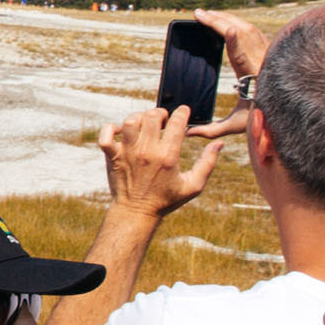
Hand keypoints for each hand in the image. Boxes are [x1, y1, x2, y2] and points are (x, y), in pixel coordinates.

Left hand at [99, 106, 225, 218]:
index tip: (183, 111)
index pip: (176, 124)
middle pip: (151, 117)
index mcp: (167, 157)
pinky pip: (106, 135)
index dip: (182, 113)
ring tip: (145, 123)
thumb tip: (219, 144)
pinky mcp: (112, 156)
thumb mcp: (193, 186)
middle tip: (163, 120)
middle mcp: (146, 152)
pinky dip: (111, 128)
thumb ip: (207, 163)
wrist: (137, 212)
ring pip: (130, 121)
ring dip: (139, 117)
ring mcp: (127, 153)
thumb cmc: (166, 200)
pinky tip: (121, 131)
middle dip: (160, 113)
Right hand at [187, 11, 268, 139]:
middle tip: (198, 14)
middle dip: (219, 21)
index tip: (230, 30)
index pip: (243, 58)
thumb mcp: (236, 125)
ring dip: (226, 18)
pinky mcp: (270, 47)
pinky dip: (237, 22)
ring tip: (208, 14)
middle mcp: (262, 61)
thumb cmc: (262, 115)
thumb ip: (212, 130)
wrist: (291, 105)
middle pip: (242, 35)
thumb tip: (188, 132)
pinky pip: (253, 30)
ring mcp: (268, 52)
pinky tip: (226, 20)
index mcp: (253, 78)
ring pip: (248, 28)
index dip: (235, 44)